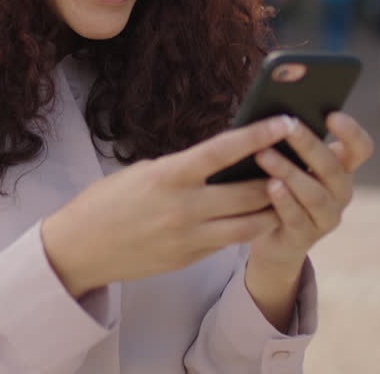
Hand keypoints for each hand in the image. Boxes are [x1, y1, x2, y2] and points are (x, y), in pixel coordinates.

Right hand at [41, 119, 292, 298]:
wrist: (81, 248)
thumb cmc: (110, 201)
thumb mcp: (144, 172)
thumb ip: (185, 168)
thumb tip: (224, 159)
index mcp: (169, 175)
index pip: (224, 150)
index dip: (259, 134)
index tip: (285, 121)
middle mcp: (183, 206)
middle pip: (250, 192)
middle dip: (279, 177)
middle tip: (298, 162)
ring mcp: (189, 236)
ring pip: (251, 224)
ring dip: (272, 208)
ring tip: (285, 193)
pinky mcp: (190, 258)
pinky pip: (230, 242)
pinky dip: (246, 227)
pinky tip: (256, 216)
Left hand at [248, 112, 373, 271]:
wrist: (273, 236)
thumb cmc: (282, 185)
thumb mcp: (292, 162)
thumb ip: (292, 142)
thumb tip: (276, 115)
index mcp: (343, 168)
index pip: (361, 148)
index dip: (351, 132)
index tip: (332, 115)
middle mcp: (341, 192)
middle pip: (332, 167)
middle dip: (308, 145)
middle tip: (287, 126)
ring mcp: (327, 217)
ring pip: (314, 194)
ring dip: (289, 172)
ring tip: (265, 155)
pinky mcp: (306, 237)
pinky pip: (296, 218)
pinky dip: (284, 201)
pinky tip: (270, 186)